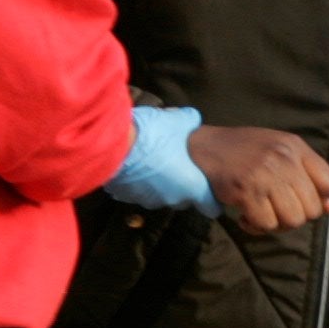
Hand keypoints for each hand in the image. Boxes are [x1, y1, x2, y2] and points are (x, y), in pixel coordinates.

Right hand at [105, 105, 219, 213]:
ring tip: (156, 161)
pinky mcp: (127, 197)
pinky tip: (138, 164)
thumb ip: (192, 122)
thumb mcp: (179, 120)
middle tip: (181, 165)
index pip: (210, 207)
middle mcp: (172, 199)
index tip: (211, 191)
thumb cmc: (155, 135)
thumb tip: (194, 120)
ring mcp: (148, 200)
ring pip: (161, 195)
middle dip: (184, 185)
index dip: (213, 200)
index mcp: (191, 186)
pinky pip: (139, 191)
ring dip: (161, 183)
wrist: (114, 143)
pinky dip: (141, 181)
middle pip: (184, 199)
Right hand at [189, 125, 328, 234]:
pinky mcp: (246, 192)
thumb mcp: (282, 153)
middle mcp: (284, 159)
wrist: (204, 147)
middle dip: (297, 216)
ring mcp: (266, 175)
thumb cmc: (247, 152)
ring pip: (292, 220)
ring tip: (263, 213)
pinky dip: (257, 227)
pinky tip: (246, 217)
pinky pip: (266, 224)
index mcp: (296, 147)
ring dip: (277, 225)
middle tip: (278, 209)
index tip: (301, 198)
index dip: (320, 198)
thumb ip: (310, 176)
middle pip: (312, 209)